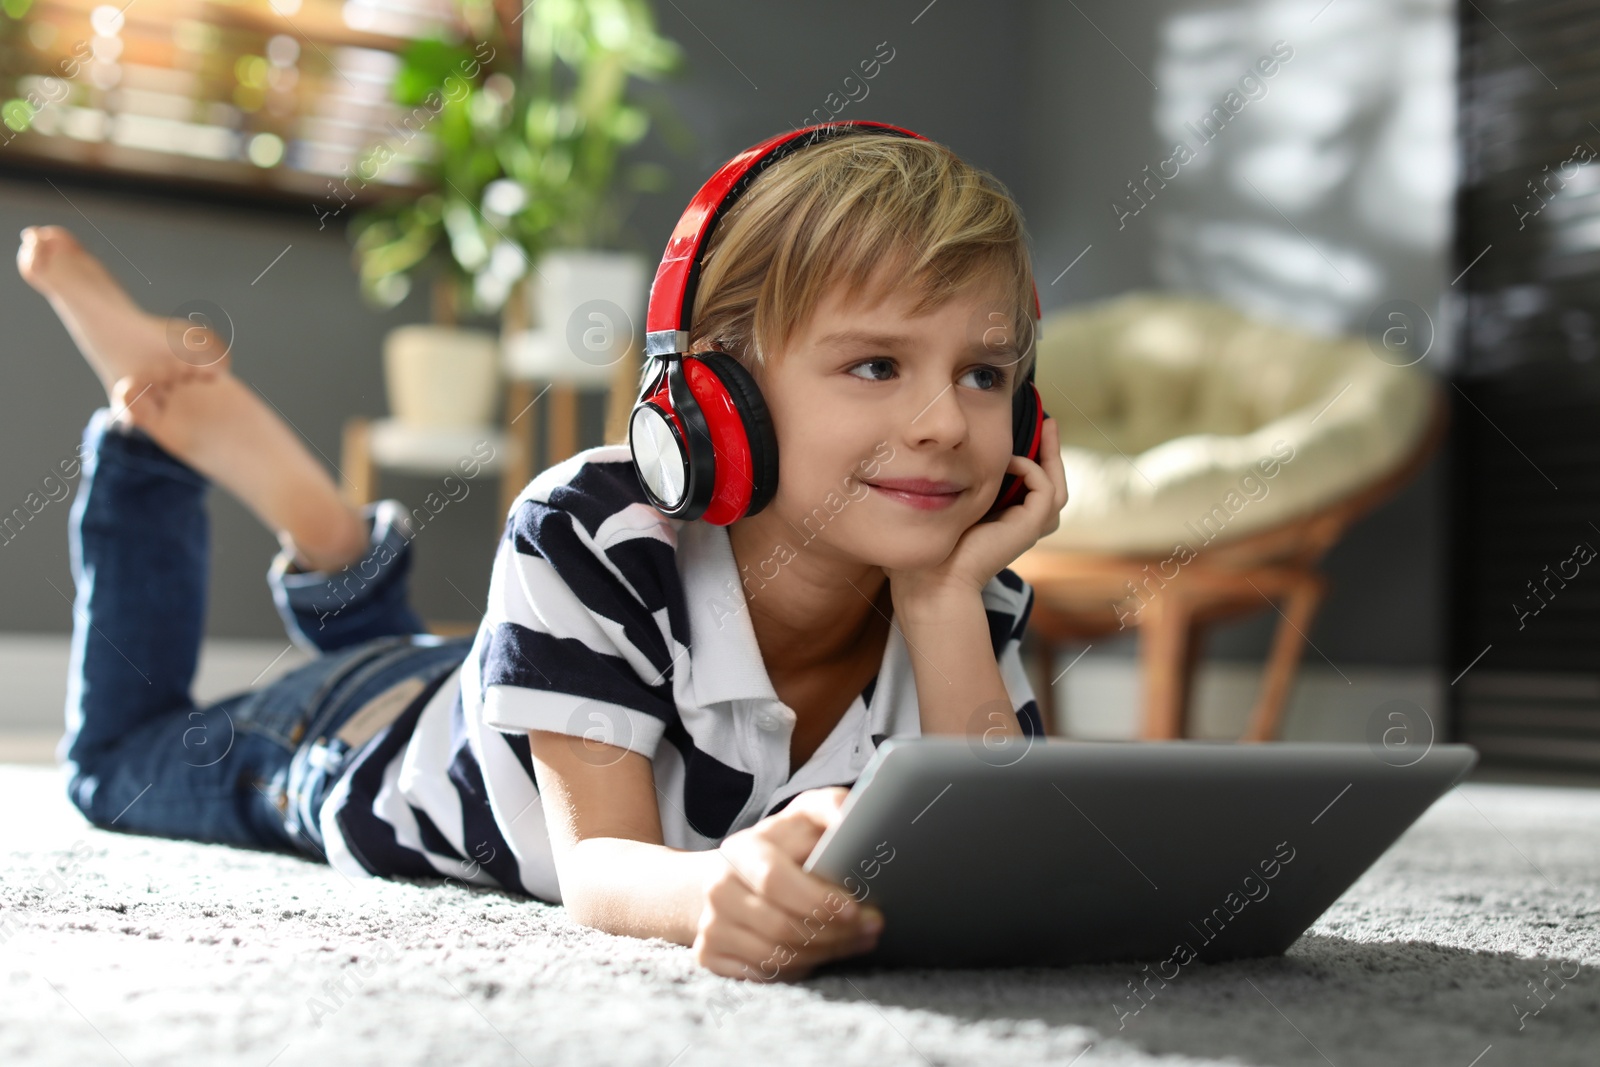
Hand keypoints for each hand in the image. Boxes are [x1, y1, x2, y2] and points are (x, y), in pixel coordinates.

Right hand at [693, 787, 884, 981]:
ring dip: (824, 953)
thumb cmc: (782, 847)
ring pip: (775, 956)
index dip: (816, 899)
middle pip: (780, 926)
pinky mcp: (708, 954)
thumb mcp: (804, 818)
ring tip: (857, 941)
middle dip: (834, 933)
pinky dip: (797, 969)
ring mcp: (709, 923)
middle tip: (871, 929)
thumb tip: (849, 816)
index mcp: (741, 850)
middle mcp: (718, 887)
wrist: (732, 876)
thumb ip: (828, 807)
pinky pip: (763, 975)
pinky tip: (819, 953)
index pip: (775, 880)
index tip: (854, 910)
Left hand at [886, 416, 1067, 604]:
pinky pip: (1044, 488)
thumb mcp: (943, 510)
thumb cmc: (928, 552)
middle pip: (1051, 484)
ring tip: (1048, 424)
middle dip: (1051, 452)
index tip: (1024, 433)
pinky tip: (1009, 460)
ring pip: (1055, 486)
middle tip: (1049, 420)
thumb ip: (947, 490)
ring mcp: (1027, 528)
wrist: (932, 582)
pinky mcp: (1028, 527)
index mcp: (1003, 522)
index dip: (1033, 460)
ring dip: (1053, 455)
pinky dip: (1032, 469)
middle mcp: (1020, 525)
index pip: (1030, 488)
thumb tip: (929, 461)